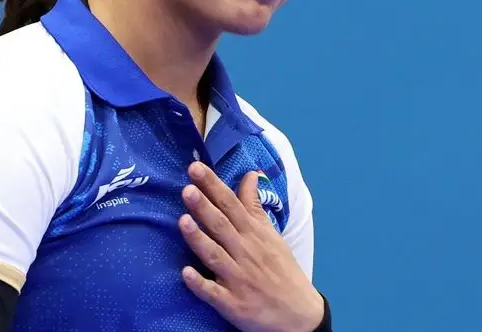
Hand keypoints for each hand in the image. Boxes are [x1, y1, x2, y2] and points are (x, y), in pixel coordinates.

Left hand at [179, 162, 323, 331]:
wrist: (298, 313)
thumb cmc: (281, 269)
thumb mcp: (271, 234)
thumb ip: (254, 205)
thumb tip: (250, 174)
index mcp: (254, 234)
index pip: (231, 204)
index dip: (213, 186)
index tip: (196, 168)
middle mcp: (245, 252)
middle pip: (221, 226)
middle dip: (204, 206)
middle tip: (187, 188)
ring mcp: (237, 278)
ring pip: (214, 255)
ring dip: (199, 239)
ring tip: (183, 221)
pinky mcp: (232, 303)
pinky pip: (213, 292)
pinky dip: (200, 283)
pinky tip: (185, 274)